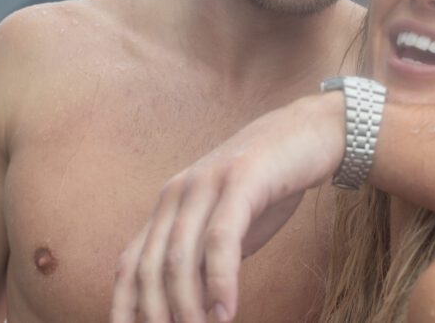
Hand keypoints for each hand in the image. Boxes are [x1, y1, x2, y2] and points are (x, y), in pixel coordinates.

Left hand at [110, 92, 343, 322]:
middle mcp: (179, 191)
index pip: (131, 264)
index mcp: (170, 204)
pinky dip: (220, 282)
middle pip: (149, 267)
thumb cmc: (269, 186)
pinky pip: (220, 238)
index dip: (125, 308)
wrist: (310, 131)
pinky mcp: (241, 178)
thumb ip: (206, 261)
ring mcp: (208, 182)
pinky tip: (227, 312)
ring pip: (179, 257)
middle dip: (156, 317)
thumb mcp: (230, 227)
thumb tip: (194, 312)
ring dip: (186, 309)